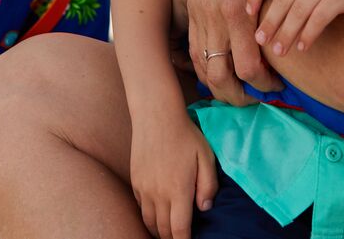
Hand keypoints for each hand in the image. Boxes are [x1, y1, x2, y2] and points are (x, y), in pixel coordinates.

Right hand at [129, 108, 218, 238]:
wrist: (156, 116)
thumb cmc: (185, 135)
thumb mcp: (206, 157)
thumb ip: (208, 185)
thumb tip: (205, 208)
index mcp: (178, 190)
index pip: (179, 230)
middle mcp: (158, 194)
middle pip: (163, 230)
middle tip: (181, 238)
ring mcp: (144, 188)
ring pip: (149, 222)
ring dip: (159, 231)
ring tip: (168, 233)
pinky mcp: (135, 181)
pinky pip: (141, 208)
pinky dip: (149, 217)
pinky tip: (157, 214)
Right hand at [186, 0, 284, 102]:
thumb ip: (281, 1)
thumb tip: (294, 34)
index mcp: (238, 8)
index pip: (249, 66)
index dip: (265, 84)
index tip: (278, 84)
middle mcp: (215, 16)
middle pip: (222, 77)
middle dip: (240, 96)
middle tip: (258, 96)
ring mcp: (199, 13)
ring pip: (203, 68)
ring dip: (220, 86)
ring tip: (239, 89)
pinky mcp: (191, 9)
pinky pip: (193, 50)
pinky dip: (204, 68)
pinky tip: (220, 71)